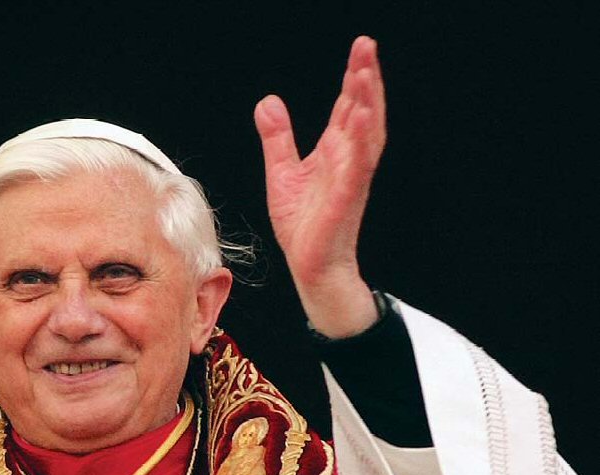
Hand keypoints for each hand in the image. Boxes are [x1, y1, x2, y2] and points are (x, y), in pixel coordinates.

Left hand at [254, 36, 384, 337]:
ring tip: (366, 74)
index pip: (347, 106)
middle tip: (366, 47)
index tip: (359, 48)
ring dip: (368, 104)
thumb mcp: (282, 172)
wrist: (309, 265)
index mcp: (335, 151)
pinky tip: (360, 120)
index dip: (354, 77)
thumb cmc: (304, 223)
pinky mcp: (345, 199)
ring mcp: (350, 178)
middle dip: (366, 79)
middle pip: (362, 111)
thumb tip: (268, 102)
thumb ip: (278, 137)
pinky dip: (358, 144)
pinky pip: (356, 168)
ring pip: (365, 135)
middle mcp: (347, 159)